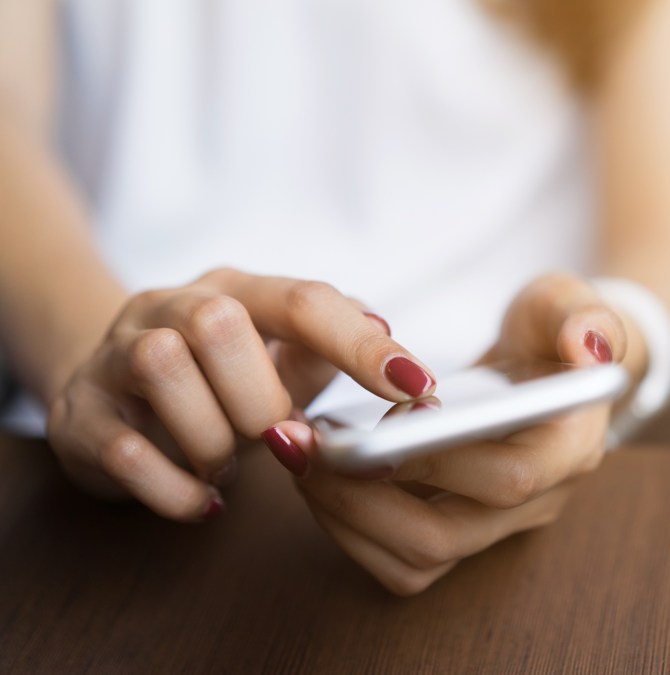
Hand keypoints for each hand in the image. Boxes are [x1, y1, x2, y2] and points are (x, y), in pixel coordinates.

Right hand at [47, 268, 434, 520]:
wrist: (109, 391)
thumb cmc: (219, 378)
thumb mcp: (280, 357)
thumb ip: (333, 352)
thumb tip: (398, 356)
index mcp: (234, 290)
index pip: (304, 300)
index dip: (361, 344)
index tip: (416, 385)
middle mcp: (168, 307)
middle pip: (219, 324)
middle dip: (261, 397)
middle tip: (275, 436)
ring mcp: (114, 357)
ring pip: (162, 366)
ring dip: (213, 436)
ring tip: (228, 461)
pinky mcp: (78, 416)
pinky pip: (123, 450)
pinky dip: (176, 489)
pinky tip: (205, 499)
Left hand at [268, 273, 629, 594]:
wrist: (543, 366)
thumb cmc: (552, 330)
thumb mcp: (570, 305)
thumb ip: (588, 317)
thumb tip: (589, 346)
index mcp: (572, 448)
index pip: (509, 479)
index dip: (436, 463)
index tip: (373, 429)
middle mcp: (539, 502)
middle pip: (448, 534)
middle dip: (364, 497)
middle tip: (307, 446)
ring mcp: (498, 526)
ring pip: (417, 559)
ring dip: (346, 517)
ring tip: (301, 458)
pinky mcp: (461, 532)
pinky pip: (401, 559)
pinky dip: (349, 529)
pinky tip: (317, 479)